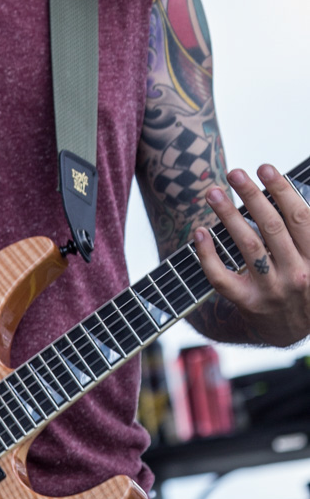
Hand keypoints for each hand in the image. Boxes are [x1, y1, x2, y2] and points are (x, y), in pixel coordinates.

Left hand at [194, 164, 309, 346]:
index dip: (282, 191)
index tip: (265, 168)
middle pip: (272, 228)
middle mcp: (297, 275)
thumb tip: (288, 189)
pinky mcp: (248, 303)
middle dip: (252, 197)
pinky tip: (200, 232)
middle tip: (235, 173)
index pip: (299, 218)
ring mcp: (272, 291)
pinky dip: (208, 254)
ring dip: (228, 216)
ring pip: (248, 247)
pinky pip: (222, 277)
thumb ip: (304, 230)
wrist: (292, 330)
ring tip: (214, 192)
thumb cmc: (304, 282)